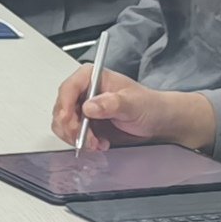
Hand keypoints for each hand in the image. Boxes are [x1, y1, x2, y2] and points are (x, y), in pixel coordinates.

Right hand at [52, 64, 218, 149]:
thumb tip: (89, 106)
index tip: (71, 122)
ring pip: (63, 123)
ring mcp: (83, 107)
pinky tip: (98, 144)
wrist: (158, 121)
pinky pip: (72, 134)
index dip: (65, 106)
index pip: (69, 88)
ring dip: (76, 137)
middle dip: (71, 127)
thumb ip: (112, 104)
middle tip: (85, 139)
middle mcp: (85, 91)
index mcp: (93, 77)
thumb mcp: (133, 103)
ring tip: (95, 143)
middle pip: (62, 108)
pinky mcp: (86, 123)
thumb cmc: (149, 105)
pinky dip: (82, 143)